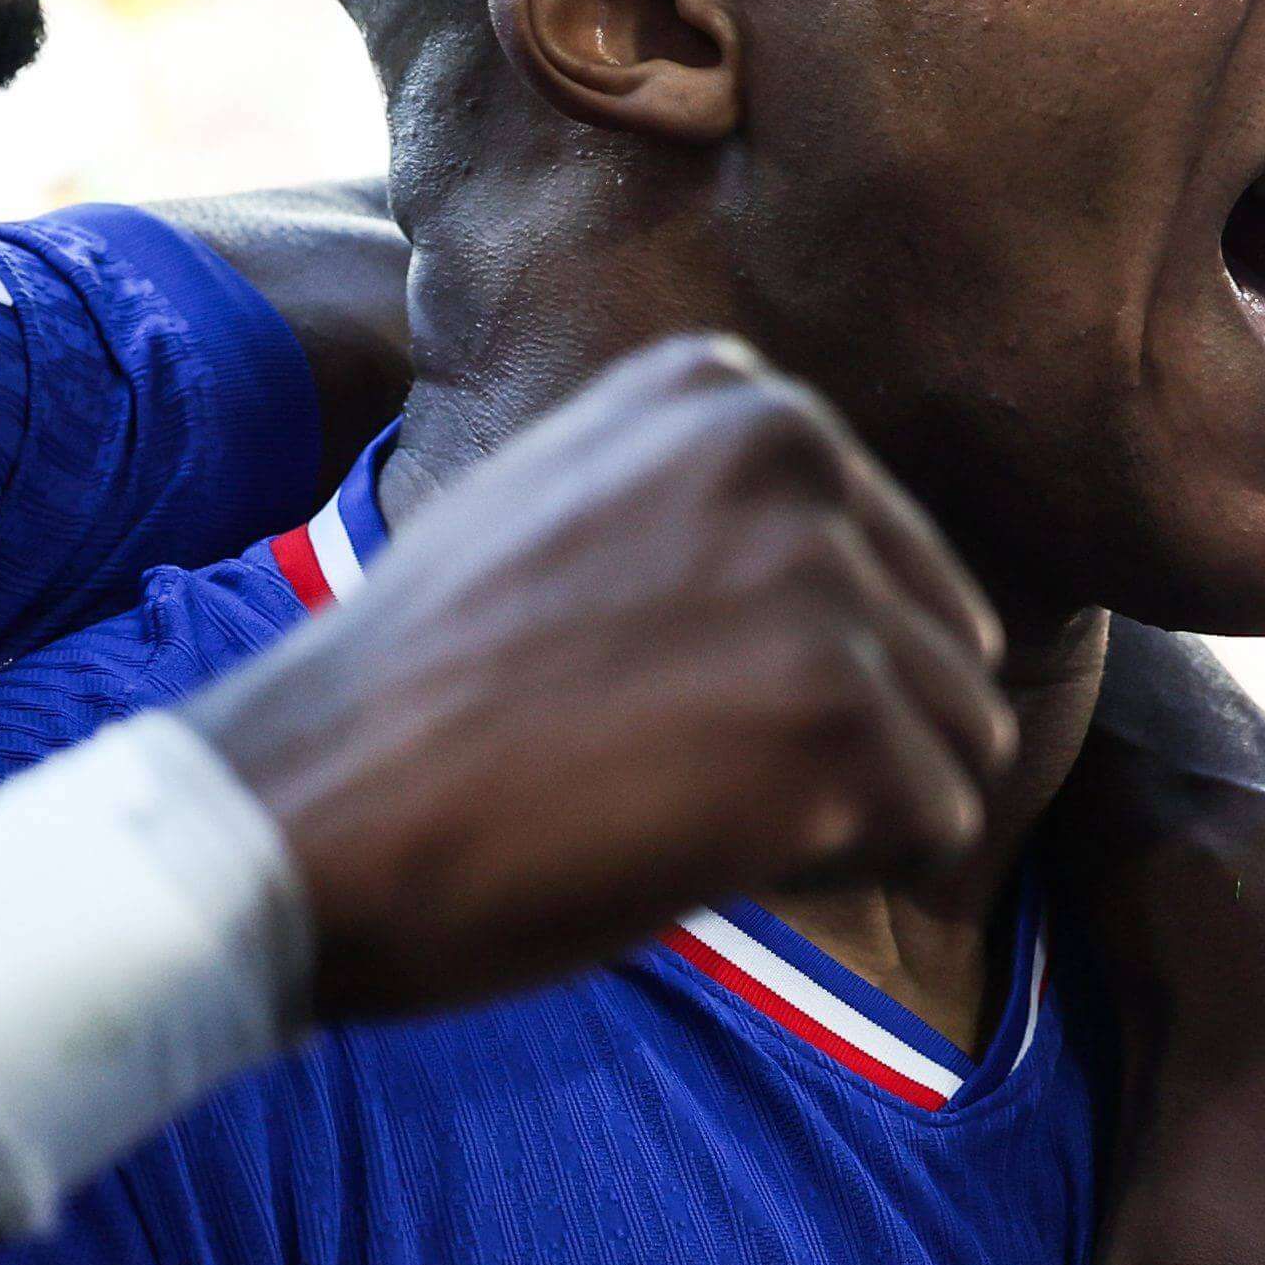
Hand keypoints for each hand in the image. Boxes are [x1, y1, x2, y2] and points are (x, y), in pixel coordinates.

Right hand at [190, 337, 1012, 1018]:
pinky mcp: (843, 721)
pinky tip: (693, 849)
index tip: (644, 690)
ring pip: (958, 741)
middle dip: (839, 738)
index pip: (887, 558)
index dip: (787, 668)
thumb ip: (717, 510)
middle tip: (658, 765)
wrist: (306, 812)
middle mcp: (794, 453)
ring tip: (675, 800)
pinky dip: (837, 873)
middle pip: (944, 645)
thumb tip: (865, 582)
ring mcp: (825, 582)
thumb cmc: (423, 700)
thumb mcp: (570, 515)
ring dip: (843, 808)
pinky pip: (938, 830)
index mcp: (730, 391)